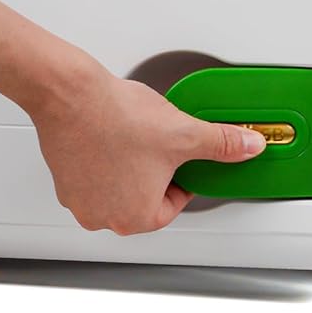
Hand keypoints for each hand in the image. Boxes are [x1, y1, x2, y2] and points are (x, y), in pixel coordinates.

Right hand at [31, 73, 265, 234]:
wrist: (70, 94)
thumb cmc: (117, 118)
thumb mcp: (183, 133)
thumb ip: (222, 144)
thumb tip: (249, 146)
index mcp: (136, 217)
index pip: (175, 204)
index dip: (182, 174)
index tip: (179, 156)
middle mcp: (103, 217)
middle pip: (145, 197)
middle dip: (154, 169)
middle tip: (156, 141)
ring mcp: (79, 200)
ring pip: (117, 185)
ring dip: (128, 164)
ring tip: (132, 134)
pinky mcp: (63, 180)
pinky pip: (93, 174)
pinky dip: (103, 158)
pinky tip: (110, 133)